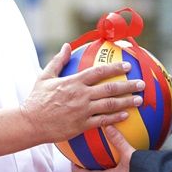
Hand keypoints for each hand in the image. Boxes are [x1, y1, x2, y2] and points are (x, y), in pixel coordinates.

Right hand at [20, 43, 143, 143]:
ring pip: (110, 105)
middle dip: (128, 85)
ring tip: (140, 100)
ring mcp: (82, 111)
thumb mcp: (45, 77)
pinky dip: (116, 118)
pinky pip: (103, 121)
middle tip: (141, 83)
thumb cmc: (36, 99)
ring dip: (127, 102)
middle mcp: (81, 95)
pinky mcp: (82, 125)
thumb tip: (66, 46)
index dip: (115, 68)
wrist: (30, 122)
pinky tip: (126, 116)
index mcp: (73, 82)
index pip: (99, 72)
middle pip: (110, 88)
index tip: (128, 66)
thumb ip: (58, 61)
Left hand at [72, 125, 133, 171]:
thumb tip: (107, 125)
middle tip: (86, 159)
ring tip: (103, 158)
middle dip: (92, 168)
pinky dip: (119, 166)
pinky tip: (125, 158)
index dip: (79, 170)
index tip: (73, 164)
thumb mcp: (129, 154)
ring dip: (106, 167)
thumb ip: (118, 140)